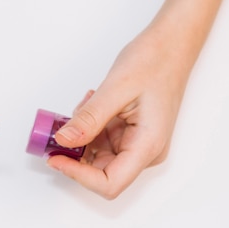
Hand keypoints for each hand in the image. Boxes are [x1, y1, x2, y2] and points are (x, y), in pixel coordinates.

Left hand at [47, 24, 192, 199]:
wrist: (172, 44)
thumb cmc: (155, 61)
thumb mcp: (116, 89)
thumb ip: (89, 119)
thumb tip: (63, 141)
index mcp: (148, 146)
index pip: (109, 183)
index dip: (79, 175)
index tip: (55, 157)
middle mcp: (145, 152)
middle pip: (101, 173)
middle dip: (76, 154)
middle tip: (61, 127)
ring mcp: (138, 144)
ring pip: (98, 157)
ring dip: (82, 138)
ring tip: (85, 106)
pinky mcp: (130, 135)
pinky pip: (102, 142)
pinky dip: (89, 128)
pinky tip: (92, 105)